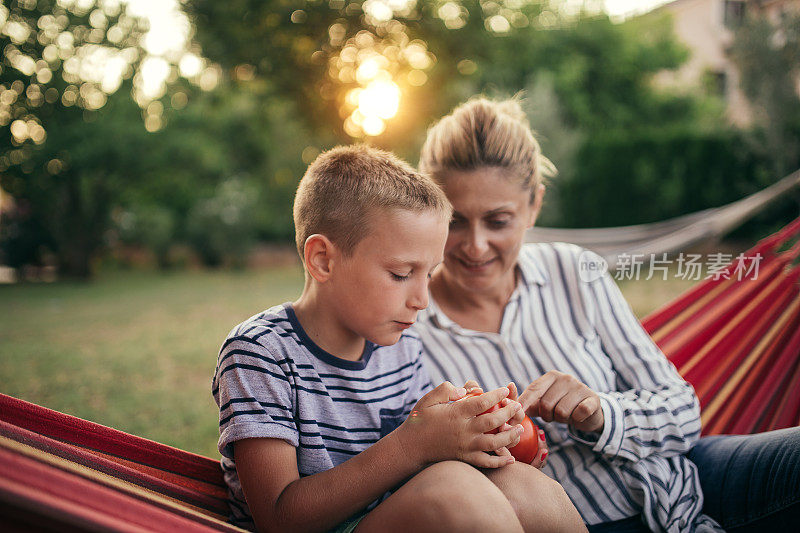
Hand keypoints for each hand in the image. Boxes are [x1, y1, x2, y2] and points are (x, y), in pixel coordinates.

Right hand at [398, 382, 524, 468]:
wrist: (410, 447)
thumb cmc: (420, 420)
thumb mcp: (429, 399)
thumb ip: (446, 389)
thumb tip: (467, 388)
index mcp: (456, 413)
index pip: (482, 402)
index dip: (496, 394)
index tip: (505, 389)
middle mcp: (463, 430)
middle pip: (493, 421)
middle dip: (508, 412)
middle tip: (517, 405)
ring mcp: (466, 446)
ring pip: (494, 442)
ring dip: (510, 436)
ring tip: (519, 428)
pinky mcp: (465, 459)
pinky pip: (486, 462)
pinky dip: (500, 461)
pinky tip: (510, 458)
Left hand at [518, 371, 604, 433]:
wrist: (588, 411)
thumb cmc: (558, 406)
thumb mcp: (540, 403)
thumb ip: (523, 404)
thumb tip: (504, 403)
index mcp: (550, 376)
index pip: (533, 390)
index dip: (523, 405)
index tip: (513, 417)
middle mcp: (565, 377)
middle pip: (546, 405)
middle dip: (548, 416)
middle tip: (555, 414)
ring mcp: (580, 387)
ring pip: (561, 412)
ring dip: (562, 419)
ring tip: (566, 414)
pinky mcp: (593, 399)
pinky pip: (578, 414)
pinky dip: (576, 419)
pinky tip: (578, 416)